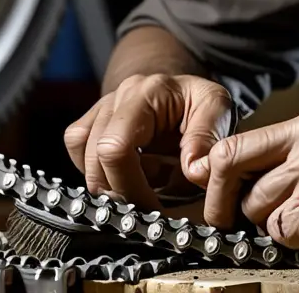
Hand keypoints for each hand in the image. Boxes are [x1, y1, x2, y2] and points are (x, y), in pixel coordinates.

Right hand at [64, 73, 235, 210]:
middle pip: (96, 159)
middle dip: (122, 192)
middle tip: (150, 207)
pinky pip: (79, 152)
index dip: (129, 185)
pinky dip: (99, 172)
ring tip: (143, 186)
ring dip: (111, 184)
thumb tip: (193, 170)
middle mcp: (117, 98)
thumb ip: (208, 137)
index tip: (152, 208)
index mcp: (147, 93)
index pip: (115, 146)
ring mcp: (101, 108)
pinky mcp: (92, 122)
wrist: (184, 90)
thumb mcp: (219, 109)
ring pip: (84, 159)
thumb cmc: (201, 102)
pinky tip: (126, 176)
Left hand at [198, 111, 298, 254]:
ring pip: (257, 209)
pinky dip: (294, 241)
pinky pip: (283, 233)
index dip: (214, 178)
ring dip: (272, 225)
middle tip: (241, 223)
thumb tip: (244, 179)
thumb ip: (293, 153)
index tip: (217, 198)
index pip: (232, 145)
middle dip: (232, 207)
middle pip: (234, 177)